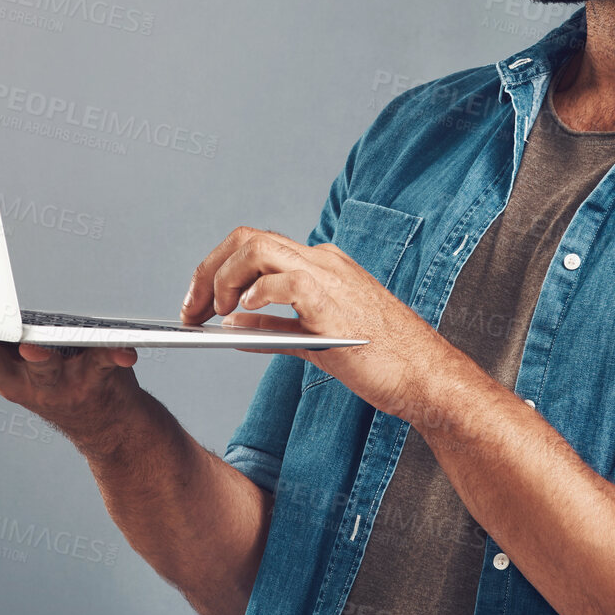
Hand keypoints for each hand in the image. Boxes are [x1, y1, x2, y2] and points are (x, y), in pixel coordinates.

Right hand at [0, 328, 140, 454]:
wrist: (106, 422)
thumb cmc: (42, 379)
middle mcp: (25, 375)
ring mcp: (63, 376)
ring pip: (46, 363)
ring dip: (37, 355)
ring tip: (30, 348)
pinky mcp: (103, 370)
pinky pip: (109, 359)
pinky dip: (116, 355)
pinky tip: (126, 352)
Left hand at [180, 226, 454, 417]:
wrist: (423, 375)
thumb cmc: (381, 360)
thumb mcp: (314, 340)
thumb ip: (274, 328)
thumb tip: (234, 325)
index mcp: (321, 265)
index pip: (255, 247)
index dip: (217, 270)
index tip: (198, 302)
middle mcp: (321, 260)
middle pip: (246, 238)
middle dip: (208, 269)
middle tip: (191, 308)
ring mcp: (327, 275)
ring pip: (256, 248)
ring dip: (222, 278)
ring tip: (213, 312)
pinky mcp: (330, 300)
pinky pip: (281, 281)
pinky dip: (253, 296)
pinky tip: (242, 316)